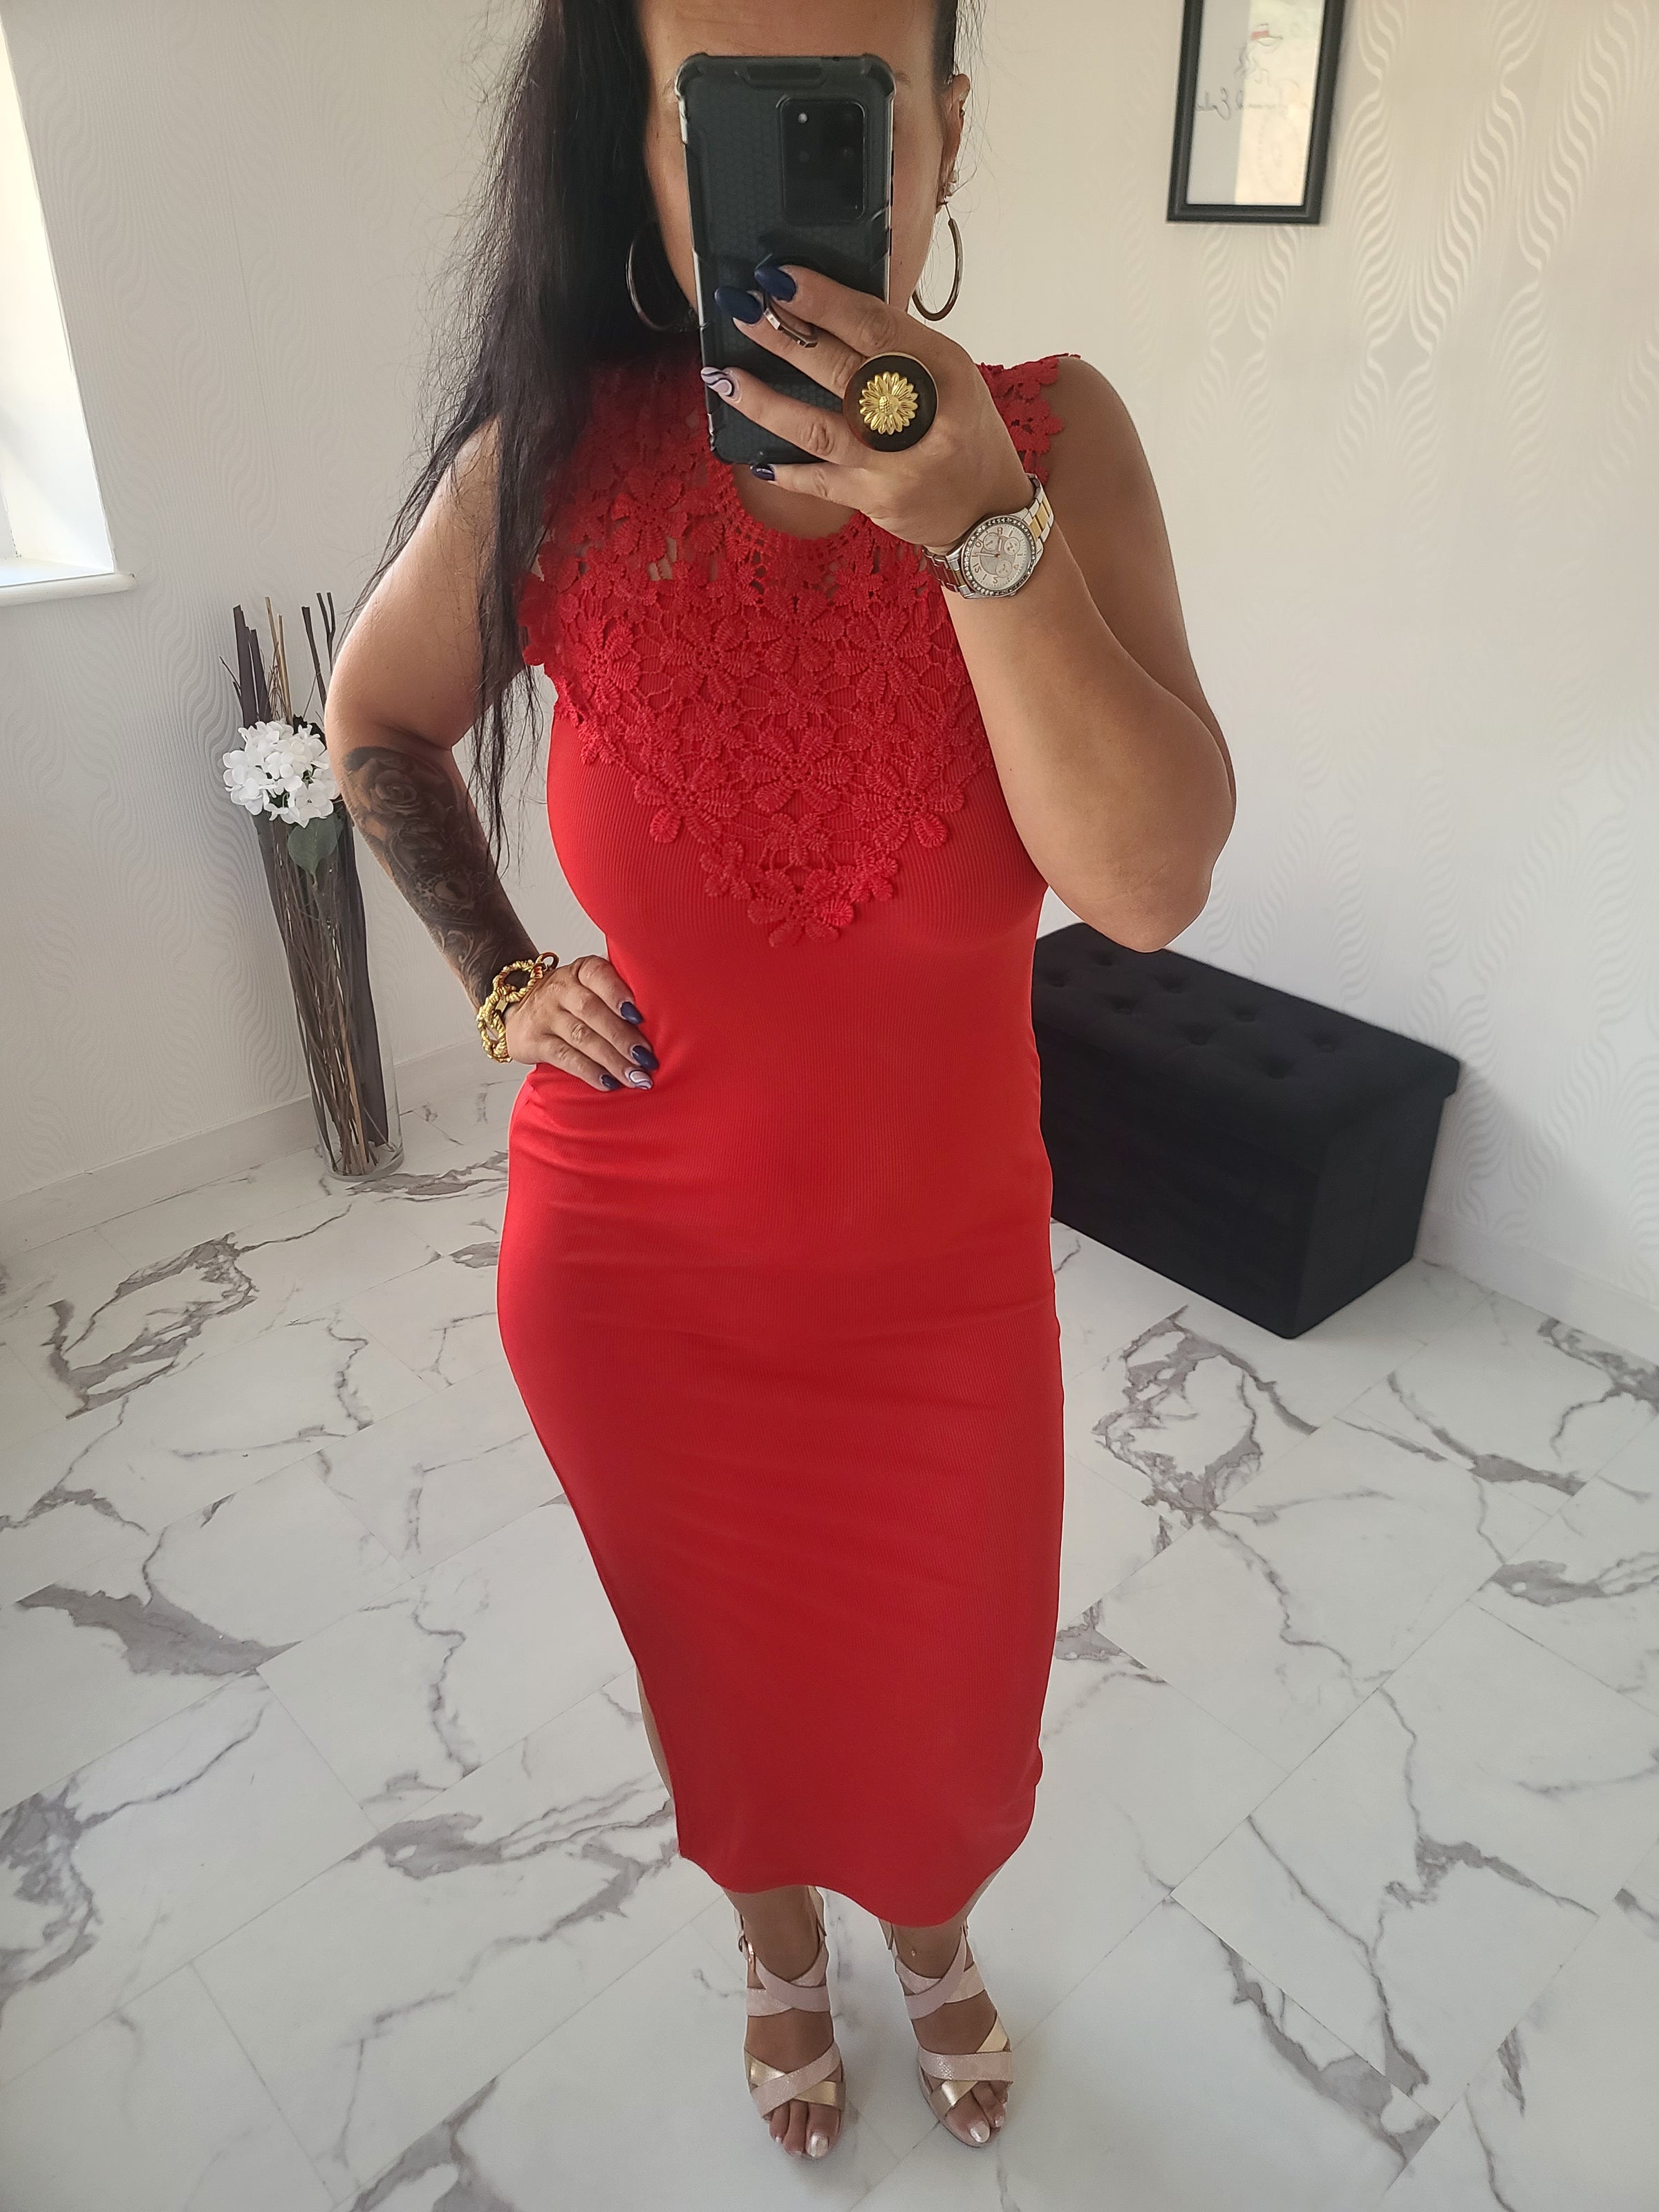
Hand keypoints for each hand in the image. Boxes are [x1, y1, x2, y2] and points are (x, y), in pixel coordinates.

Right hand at [501, 954, 657, 1090]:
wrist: (519, 1012)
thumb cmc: (571, 1001)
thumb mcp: (590, 987)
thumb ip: (619, 996)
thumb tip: (668, 1022)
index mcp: (581, 970)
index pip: (599, 975)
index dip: (618, 995)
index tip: (640, 1017)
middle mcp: (561, 988)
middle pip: (592, 1011)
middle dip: (623, 1038)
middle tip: (648, 1059)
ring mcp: (545, 1014)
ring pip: (581, 1037)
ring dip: (612, 1060)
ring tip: (636, 1077)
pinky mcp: (534, 1041)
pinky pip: (564, 1057)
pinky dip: (589, 1072)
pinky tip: (609, 1083)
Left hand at [707, 263, 1031, 549]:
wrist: (985, 511)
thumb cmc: (960, 431)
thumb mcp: (948, 377)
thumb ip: (897, 349)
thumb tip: (823, 311)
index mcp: (944, 369)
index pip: (876, 325)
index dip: (824, 300)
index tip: (779, 278)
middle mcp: (923, 415)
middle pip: (841, 370)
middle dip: (785, 338)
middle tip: (743, 310)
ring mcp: (895, 464)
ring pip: (819, 428)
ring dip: (766, 402)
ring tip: (724, 377)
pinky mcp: (874, 500)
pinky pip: (818, 481)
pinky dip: (785, 469)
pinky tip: (753, 455)